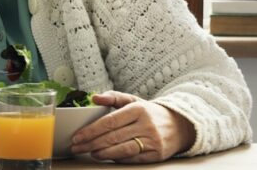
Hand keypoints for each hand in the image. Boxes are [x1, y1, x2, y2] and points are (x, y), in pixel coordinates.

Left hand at [69, 90, 195, 162]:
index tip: (77, 136)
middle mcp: (146, 125)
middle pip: (113, 136)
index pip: (110, 121)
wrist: (180, 125)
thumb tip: (94, 98)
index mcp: (138, 109)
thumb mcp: (133, 100)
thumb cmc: (150, 113)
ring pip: (123, 149)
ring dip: (103, 152)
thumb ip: (113, 97)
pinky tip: (107, 156)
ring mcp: (153, 140)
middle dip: (91, 143)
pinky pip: (133, 159)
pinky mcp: (157, 154)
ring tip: (90, 153)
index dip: (91, 130)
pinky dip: (118, 158)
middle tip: (76, 147)